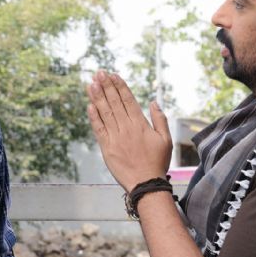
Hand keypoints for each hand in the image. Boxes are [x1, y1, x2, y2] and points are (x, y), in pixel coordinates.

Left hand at [86, 71, 171, 191]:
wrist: (146, 183)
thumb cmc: (157, 162)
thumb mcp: (165, 140)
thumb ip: (159, 119)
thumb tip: (153, 102)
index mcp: (140, 124)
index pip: (128, 100)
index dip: (120, 86)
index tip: (113, 75)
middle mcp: (126, 128)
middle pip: (114, 103)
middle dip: (106, 86)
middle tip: (99, 73)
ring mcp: (115, 137)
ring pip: (105, 112)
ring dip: (97, 97)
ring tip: (92, 83)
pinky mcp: (106, 148)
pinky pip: (98, 129)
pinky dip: (94, 117)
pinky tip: (90, 105)